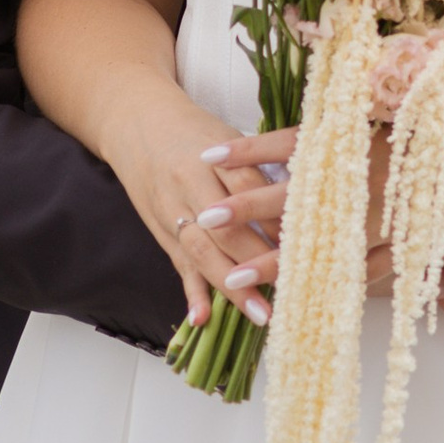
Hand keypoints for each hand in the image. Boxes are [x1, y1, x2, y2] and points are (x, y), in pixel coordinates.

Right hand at [104, 87, 291, 330]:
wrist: (137, 123)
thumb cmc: (192, 131)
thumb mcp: (226, 137)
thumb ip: (255, 169)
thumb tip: (297, 204)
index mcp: (211, 156)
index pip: (248, 189)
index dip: (276, 216)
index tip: (307, 240)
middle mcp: (189, 185)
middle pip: (227, 228)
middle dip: (260, 260)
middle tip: (293, 286)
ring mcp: (172, 211)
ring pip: (202, 252)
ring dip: (232, 287)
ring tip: (260, 314)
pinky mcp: (161, 232)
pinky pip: (179, 265)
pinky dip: (191, 293)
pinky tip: (202, 318)